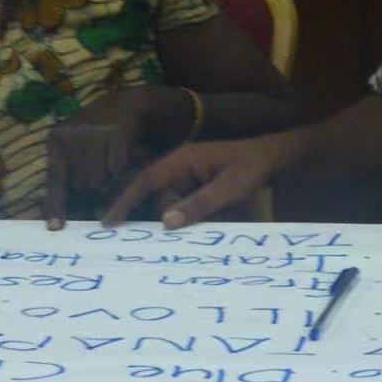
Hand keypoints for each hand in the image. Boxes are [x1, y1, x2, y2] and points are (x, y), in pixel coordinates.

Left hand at [44, 87, 177, 228]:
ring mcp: (93, 131)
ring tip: (112, 163)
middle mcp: (71, 134)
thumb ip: (68, 175)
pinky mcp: (116, 131)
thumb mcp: (76, 148)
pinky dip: (122, 168)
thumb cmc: (99, 134)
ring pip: (99, 180)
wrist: (126, 104)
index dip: (56, 205)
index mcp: (56, 140)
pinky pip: (118, 168)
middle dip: (92, 187)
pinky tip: (123, 154)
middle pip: (81, 185)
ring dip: (109, 180)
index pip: (55, 179)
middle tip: (102, 173)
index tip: (55, 227)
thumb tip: (58, 216)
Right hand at [102, 132, 293, 227]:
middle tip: (212, 213)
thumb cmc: (251, 168)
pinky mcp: (194, 188)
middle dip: (176, 215)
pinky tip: (219, 214)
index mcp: (180, 160)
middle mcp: (178, 168)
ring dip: (191, 217)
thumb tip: (167, 222)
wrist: (272, 159)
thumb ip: (200, 204)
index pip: (144, 181)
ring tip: (223, 212)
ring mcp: (186, 178)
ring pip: (174, 207)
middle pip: (160, 199)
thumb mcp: (230, 187)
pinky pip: (185, 207)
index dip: (124, 201)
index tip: (108, 222)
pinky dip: (195, 216)